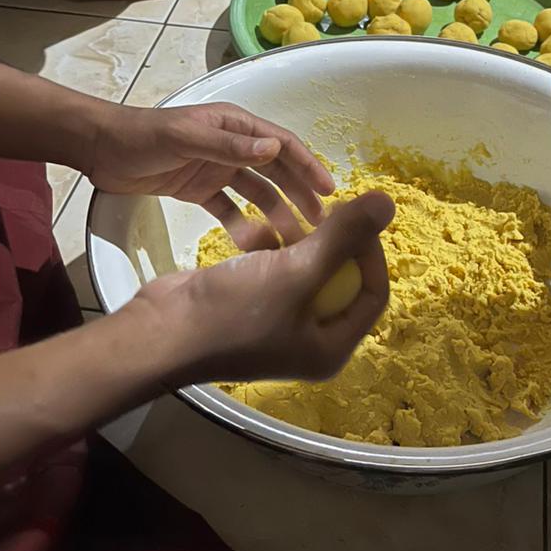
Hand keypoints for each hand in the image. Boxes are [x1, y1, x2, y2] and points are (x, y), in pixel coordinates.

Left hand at [88, 102, 334, 247]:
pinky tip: (254, 247)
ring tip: (293, 241)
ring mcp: (217, 169)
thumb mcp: (186, 137)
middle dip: (299, 195)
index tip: (329, 192)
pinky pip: (229, 210)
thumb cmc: (143, 136)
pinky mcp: (200, 190)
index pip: (282, 145)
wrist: (101, 150)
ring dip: (276, 214)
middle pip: (276, 171)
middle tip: (320, 224)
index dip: (307, 166)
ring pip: (256, 193)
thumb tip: (275, 150)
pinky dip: (242, 226)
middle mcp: (232, 146)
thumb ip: (229, 146)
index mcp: (235, 125)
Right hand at [133, 191, 394, 385]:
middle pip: (342, 281)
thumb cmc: (236, 311)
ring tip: (295, 214)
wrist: (161, 331)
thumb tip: (389, 202)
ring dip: (303, 242)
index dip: (371, 252)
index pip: (373, 294)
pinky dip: (272, 249)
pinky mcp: (251, 303)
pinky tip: (262, 228)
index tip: (357, 217)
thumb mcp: (297, 272)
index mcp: (331, 348)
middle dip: (337, 244)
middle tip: (327, 209)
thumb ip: (343, 237)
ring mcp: (279, 322)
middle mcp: (310, 340)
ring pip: (307, 272)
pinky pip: (276, 271)